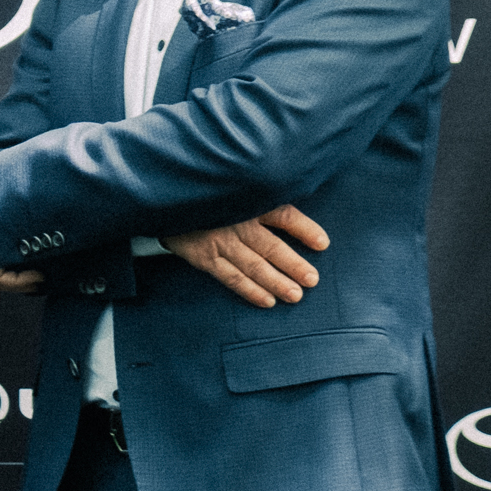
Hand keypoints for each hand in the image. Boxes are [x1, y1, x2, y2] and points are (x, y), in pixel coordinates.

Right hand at [165, 204, 329, 307]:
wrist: (167, 200)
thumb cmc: (210, 196)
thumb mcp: (236, 189)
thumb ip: (262, 197)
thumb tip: (297, 203)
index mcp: (249, 202)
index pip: (283, 215)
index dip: (304, 229)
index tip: (323, 244)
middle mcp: (236, 222)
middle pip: (271, 246)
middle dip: (293, 265)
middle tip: (312, 280)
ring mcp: (220, 241)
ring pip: (254, 266)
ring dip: (276, 282)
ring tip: (296, 295)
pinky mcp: (204, 257)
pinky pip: (231, 277)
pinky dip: (250, 290)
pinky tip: (267, 300)